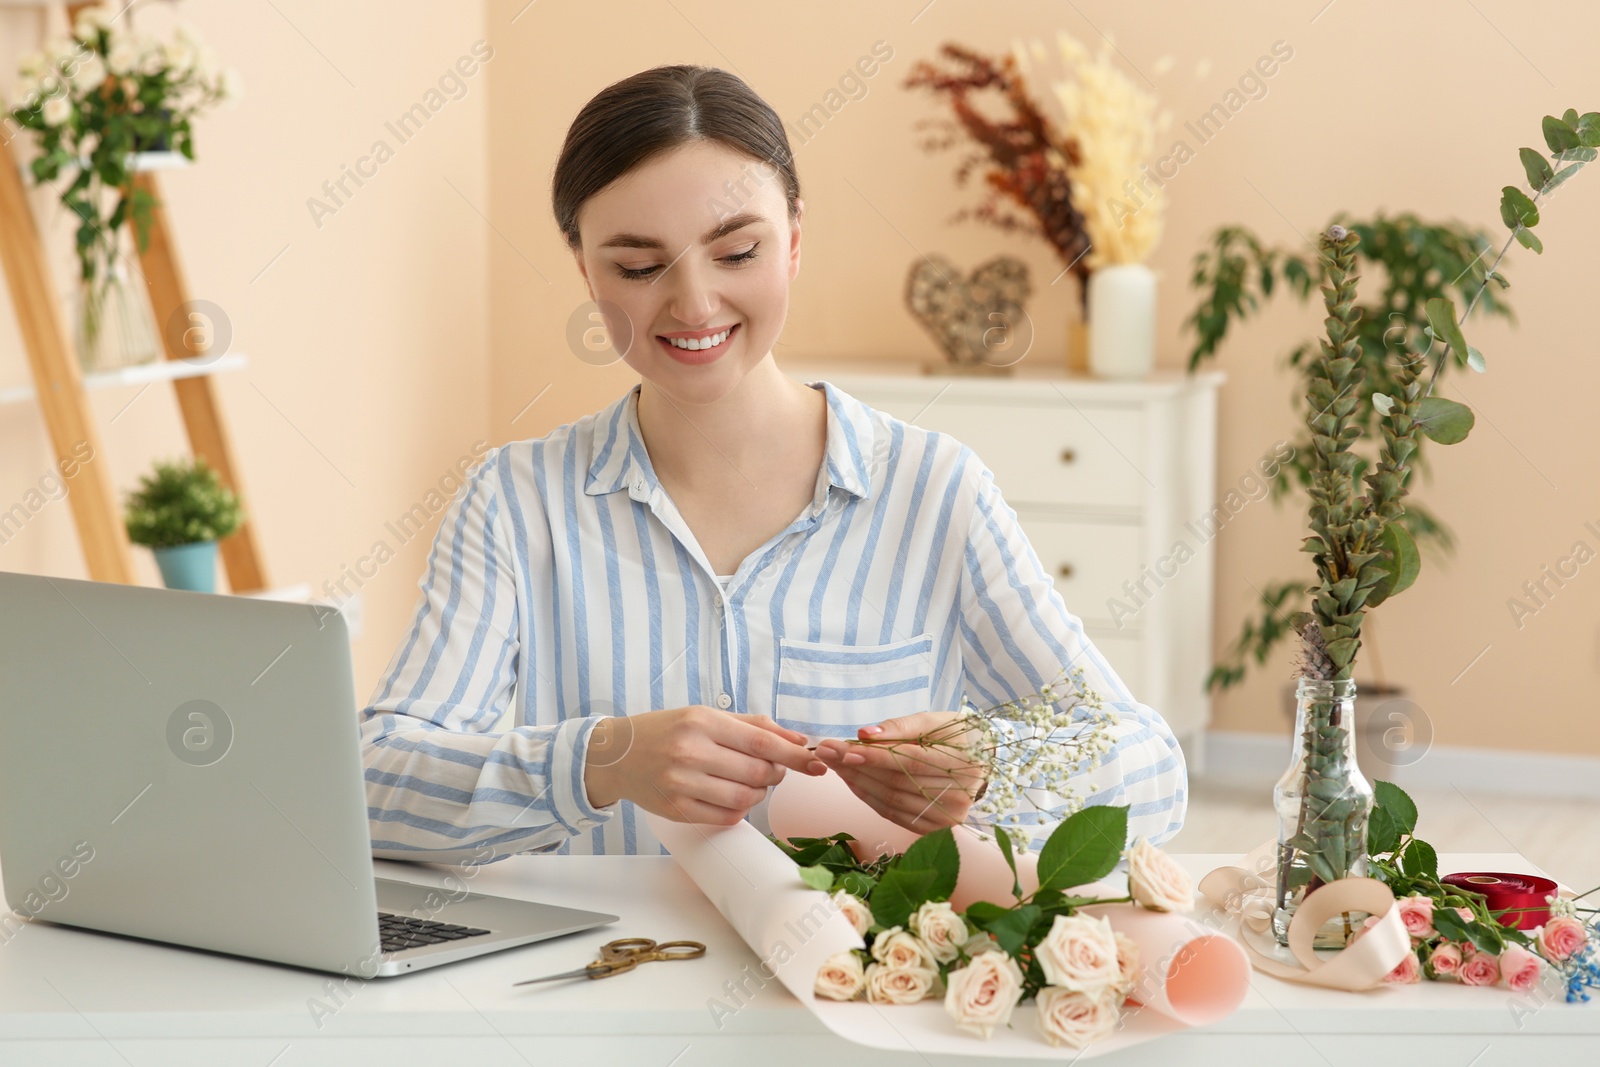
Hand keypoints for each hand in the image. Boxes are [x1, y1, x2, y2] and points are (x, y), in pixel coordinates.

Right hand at [583, 706, 827, 825]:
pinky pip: (726, 817)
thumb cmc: (667, 730)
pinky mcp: (677, 810)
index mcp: (702, 722)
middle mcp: (691, 752)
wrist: (618, 755)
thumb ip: (753, 726)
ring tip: (750, 783)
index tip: (816, 763)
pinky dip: (739, 810)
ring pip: (745, 799)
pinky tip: (731, 796)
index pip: (761, 742)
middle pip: (757, 773)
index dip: (794, 756)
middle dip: (775, 774)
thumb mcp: (706, 715)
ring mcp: (682, 784)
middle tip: (772, 770)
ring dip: (759, 794)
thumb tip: (798, 740)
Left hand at [813, 712, 987, 833]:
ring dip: (856, 782)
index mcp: (965, 764)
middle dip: (855, 767)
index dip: (874, 756)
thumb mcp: (935, 720)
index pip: (909, 761)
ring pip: (889, 800)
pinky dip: (867, 797)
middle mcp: (957, 797)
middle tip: (826, 751)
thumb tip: (864, 734)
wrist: (979, 763)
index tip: (842, 747)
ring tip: (833, 763)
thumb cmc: (955, 737)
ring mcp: (945, 818)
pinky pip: (891, 813)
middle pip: (895, 782)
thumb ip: (901, 726)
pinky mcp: (933, 829)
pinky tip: (851, 781)